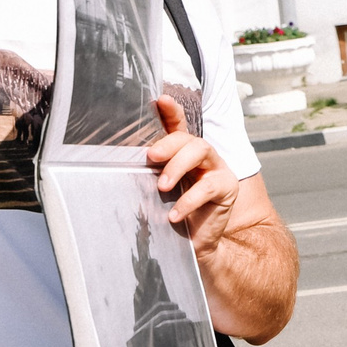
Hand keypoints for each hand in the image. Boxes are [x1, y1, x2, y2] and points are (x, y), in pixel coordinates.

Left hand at [146, 95, 239, 256]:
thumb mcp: (157, 192)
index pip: (178, 126)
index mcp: (183, 153)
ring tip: (162, 187)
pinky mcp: (227, 187)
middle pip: (189, 137)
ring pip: (202, 150)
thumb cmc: (174, 216)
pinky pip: (209, 185)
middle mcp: (202, 156)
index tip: (160, 100)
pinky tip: (175, 213)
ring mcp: (217, 169)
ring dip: (179, 165)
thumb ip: (149, 175)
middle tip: (152, 157)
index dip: (171, 111)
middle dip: (170, 144)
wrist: (194, 246)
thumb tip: (119, 163)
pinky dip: (189, 198)